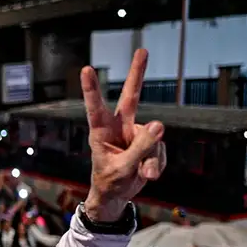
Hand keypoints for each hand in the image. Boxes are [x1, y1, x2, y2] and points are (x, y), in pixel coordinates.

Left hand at [81, 49, 166, 221]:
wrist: (116, 196)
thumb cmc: (110, 181)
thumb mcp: (122, 169)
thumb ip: (140, 148)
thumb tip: (159, 125)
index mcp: (101, 133)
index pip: (96, 108)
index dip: (92, 89)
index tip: (86, 69)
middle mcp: (119, 128)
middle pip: (131, 97)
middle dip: (137, 74)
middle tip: (142, 50)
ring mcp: (136, 134)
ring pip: (154, 138)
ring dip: (151, 159)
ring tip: (143, 174)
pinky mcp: (150, 143)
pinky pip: (160, 150)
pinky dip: (156, 164)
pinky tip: (148, 174)